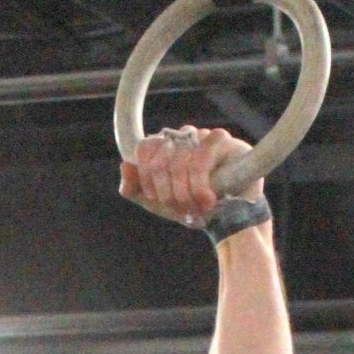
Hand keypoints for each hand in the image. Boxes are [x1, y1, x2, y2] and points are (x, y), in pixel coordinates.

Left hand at [119, 126, 262, 225]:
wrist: (229, 218)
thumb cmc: (195, 207)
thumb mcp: (160, 205)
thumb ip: (136, 191)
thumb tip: (124, 166)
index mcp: (164, 147)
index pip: (144, 150)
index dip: (146, 180)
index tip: (159, 200)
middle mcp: (181, 137)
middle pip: (159, 160)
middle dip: (168, 193)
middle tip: (181, 209)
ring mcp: (201, 136)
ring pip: (179, 162)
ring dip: (185, 194)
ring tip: (197, 208)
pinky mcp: (221, 140)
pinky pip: (200, 158)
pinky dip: (200, 186)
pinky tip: (208, 200)